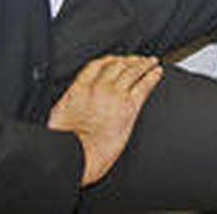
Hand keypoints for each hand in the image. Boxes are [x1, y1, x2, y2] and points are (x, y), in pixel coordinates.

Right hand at [48, 55, 162, 186]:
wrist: (73, 157)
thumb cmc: (65, 142)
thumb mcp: (60, 113)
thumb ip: (72, 99)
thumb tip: (76, 99)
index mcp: (80, 88)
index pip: (98, 65)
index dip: (110, 60)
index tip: (116, 59)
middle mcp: (99, 88)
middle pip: (118, 65)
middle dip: (129, 60)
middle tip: (138, 59)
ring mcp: (115, 96)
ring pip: (133, 72)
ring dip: (144, 65)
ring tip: (151, 62)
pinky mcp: (129, 109)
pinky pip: (143, 87)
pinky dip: (151, 77)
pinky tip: (156, 73)